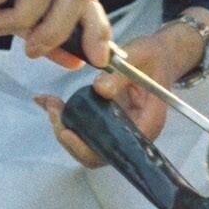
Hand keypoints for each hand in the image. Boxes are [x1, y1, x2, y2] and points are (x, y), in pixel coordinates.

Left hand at [36, 11, 208, 169]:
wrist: (158, 55)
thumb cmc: (152, 56)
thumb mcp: (139, 56)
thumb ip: (120, 74)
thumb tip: (99, 90)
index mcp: (148, 123)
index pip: (117, 149)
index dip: (89, 148)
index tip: (67, 132)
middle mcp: (134, 134)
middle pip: (98, 153)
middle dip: (71, 137)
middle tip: (52, 110)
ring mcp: (121, 130)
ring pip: (89, 144)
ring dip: (66, 128)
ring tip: (50, 104)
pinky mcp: (110, 123)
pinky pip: (87, 131)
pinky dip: (69, 120)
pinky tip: (53, 103)